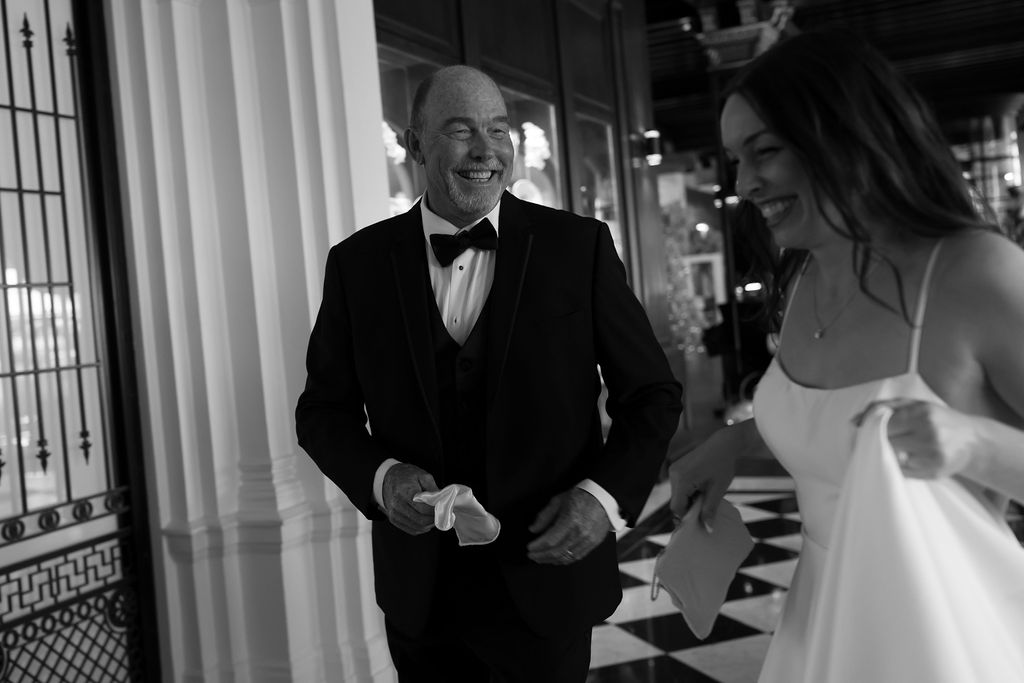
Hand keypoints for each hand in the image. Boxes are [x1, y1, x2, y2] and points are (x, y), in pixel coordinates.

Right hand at [382, 463, 438, 534]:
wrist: (389, 478)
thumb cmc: (407, 476)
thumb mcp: (423, 476)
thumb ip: (433, 489)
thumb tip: (443, 502)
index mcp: (404, 492)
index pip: (423, 508)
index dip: (436, 510)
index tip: (444, 508)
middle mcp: (397, 505)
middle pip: (421, 520)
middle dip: (434, 518)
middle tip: (443, 513)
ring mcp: (394, 514)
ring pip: (418, 527)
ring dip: (430, 524)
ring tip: (436, 516)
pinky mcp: (394, 520)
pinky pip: (412, 530)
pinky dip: (423, 527)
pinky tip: (427, 520)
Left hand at [526, 488, 609, 564]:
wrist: (603, 496)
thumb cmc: (580, 496)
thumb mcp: (558, 501)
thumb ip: (544, 516)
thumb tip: (533, 529)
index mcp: (570, 521)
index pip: (550, 540)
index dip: (537, 546)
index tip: (529, 547)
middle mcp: (580, 533)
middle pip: (556, 552)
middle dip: (541, 556)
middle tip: (532, 555)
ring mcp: (588, 540)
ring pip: (566, 557)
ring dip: (551, 560)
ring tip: (541, 558)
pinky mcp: (593, 543)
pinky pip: (577, 557)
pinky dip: (564, 560)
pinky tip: (556, 559)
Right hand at [668, 426, 740, 532]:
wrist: (723, 444)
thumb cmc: (722, 465)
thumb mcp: (718, 490)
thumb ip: (710, 509)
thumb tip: (707, 529)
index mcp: (682, 479)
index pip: (677, 507)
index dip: (686, 517)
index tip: (699, 522)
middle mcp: (674, 474)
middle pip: (676, 501)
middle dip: (689, 508)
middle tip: (704, 510)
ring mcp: (674, 469)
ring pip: (677, 494)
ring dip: (689, 500)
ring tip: (704, 497)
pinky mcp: (677, 467)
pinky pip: (679, 486)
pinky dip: (688, 492)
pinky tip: (700, 489)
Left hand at [855, 398, 976, 478]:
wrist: (973, 441)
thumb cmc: (938, 419)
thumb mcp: (914, 405)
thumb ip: (882, 407)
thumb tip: (854, 421)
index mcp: (922, 413)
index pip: (883, 424)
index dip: (870, 429)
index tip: (864, 431)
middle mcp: (929, 434)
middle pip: (887, 442)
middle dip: (877, 443)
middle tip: (874, 442)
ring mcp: (933, 455)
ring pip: (893, 459)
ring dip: (888, 455)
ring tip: (896, 448)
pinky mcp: (935, 472)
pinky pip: (904, 472)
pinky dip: (899, 466)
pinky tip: (907, 458)